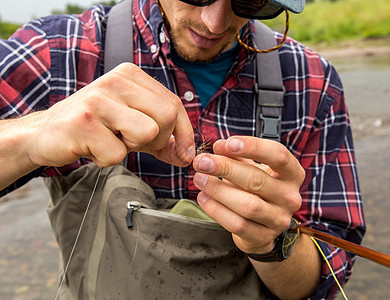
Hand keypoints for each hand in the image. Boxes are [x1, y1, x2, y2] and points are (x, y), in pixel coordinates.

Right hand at [26, 63, 194, 167]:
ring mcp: (98, 98)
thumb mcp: (133, 128)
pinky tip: (91, 148)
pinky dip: (107, 159)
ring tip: (110, 141)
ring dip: (131, 148)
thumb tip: (187, 156)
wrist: (45, 134)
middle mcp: (116, 80)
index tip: (185, 154)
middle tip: (132, 143)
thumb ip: (163, 139)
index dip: (185, 133)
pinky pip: (118, 153)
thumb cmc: (95, 129)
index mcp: (130, 76)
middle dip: (158, 142)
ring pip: (147, 132)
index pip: (174, 104)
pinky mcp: (84, 121)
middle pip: (166, 117)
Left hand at [192, 136, 304, 253]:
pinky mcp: (263, 237)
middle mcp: (290, 197)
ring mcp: (278, 219)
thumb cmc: (256, 189)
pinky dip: (217, 210)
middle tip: (201, 162)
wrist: (262, 226)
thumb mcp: (252, 167)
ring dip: (218, 190)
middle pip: (257, 180)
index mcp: (292, 173)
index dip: (253, 147)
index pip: (278, 155)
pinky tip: (203, 198)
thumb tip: (219, 146)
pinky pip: (238, 224)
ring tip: (199, 179)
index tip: (227, 143)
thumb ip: (237, 155)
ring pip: (248, 205)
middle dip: (225, 168)